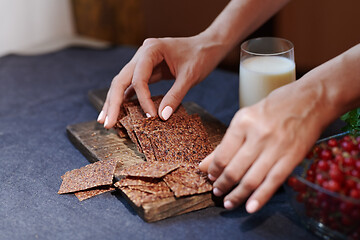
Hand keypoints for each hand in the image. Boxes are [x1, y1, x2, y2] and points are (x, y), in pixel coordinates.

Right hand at [97, 35, 224, 127]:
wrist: (208, 46)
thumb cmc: (201, 56)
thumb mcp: (190, 76)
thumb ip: (175, 96)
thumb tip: (162, 117)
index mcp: (151, 49)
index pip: (139, 78)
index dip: (143, 99)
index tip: (152, 116)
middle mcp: (142, 54)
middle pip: (121, 79)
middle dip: (113, 103)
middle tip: (107, 123)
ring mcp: (142, 62)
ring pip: (123, 83)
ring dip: (115, 102)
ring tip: (106, 120)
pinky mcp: (148, 70)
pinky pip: (133, 85)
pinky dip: (126, 98)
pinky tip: (120, 111)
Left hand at [199, 81, 327, 212]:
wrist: (309, 101)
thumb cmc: (274, 108)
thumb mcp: (245, 118)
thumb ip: (225, 143)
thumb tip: (204, 165)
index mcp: (243, 122)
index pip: (222, 155)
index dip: (214, 170)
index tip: (210, 176)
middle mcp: (258, 135)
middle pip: (234, 170)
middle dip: (222, 185)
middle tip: (217, 191)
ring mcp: (276, 148)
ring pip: (251, 180)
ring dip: (237, 195)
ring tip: (228, 202)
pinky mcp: (291, 158)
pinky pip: (272, 183)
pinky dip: (259, 198)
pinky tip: (249, 207)